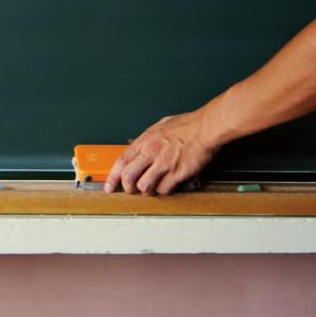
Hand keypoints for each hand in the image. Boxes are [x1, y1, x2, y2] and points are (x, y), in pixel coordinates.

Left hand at [104, 109, 220, 195]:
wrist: (206, 127)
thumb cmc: (187, 125)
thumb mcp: (160, 126)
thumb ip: (147, 138)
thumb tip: (138, 145)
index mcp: (145, 140)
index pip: (121, 161)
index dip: (112, 177)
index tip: (109, 186)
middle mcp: (152, 152)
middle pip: (128, 176)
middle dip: (127, 187)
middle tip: (130, 190)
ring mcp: (164, 163)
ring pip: (144, 186)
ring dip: (146, 190)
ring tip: (151, 188)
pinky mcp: (177, 172)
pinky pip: (164, 189)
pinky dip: (163, 191)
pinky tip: (167, 186)